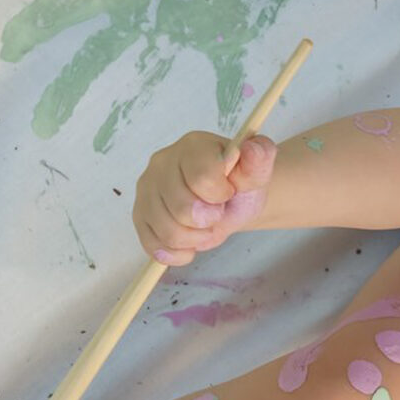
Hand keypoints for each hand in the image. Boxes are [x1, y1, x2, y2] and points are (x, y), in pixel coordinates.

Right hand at [133, 132, 275, 264]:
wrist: (228, 202)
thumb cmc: (238, 185)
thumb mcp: (255, 173)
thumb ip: (260, 158)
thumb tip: (253, 148)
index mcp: (192, 146)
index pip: (202, 177)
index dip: (221, 195)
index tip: (227, 192)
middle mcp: (161, 163)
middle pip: (183, 208)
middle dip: (209, 220)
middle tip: (217, 213)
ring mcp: (146, 190)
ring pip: (167, 231)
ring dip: (195, 239)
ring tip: (204, 227)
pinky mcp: (139, 216)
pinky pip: (154, 247)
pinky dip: (179, 253)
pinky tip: (190, 242)